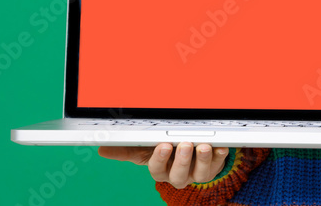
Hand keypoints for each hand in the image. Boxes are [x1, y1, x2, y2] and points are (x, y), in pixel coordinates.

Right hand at [98, 142, 230, 188]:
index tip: (164, 145)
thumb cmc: (164, 151)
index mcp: (160, 170)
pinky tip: (220, 146)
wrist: (188, 154)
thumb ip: (126, 148)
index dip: (161, 159)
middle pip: (178, 174)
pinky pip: (218, 165)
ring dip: (202, 158)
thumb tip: (101, 149)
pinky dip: (219, 155)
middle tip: (185, 144)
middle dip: (182, 159)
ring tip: (203, 145)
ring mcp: (196, 174)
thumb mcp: (145, 148)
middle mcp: (177, 176)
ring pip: (199, 173)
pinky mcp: (212, 169)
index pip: (157, 168)